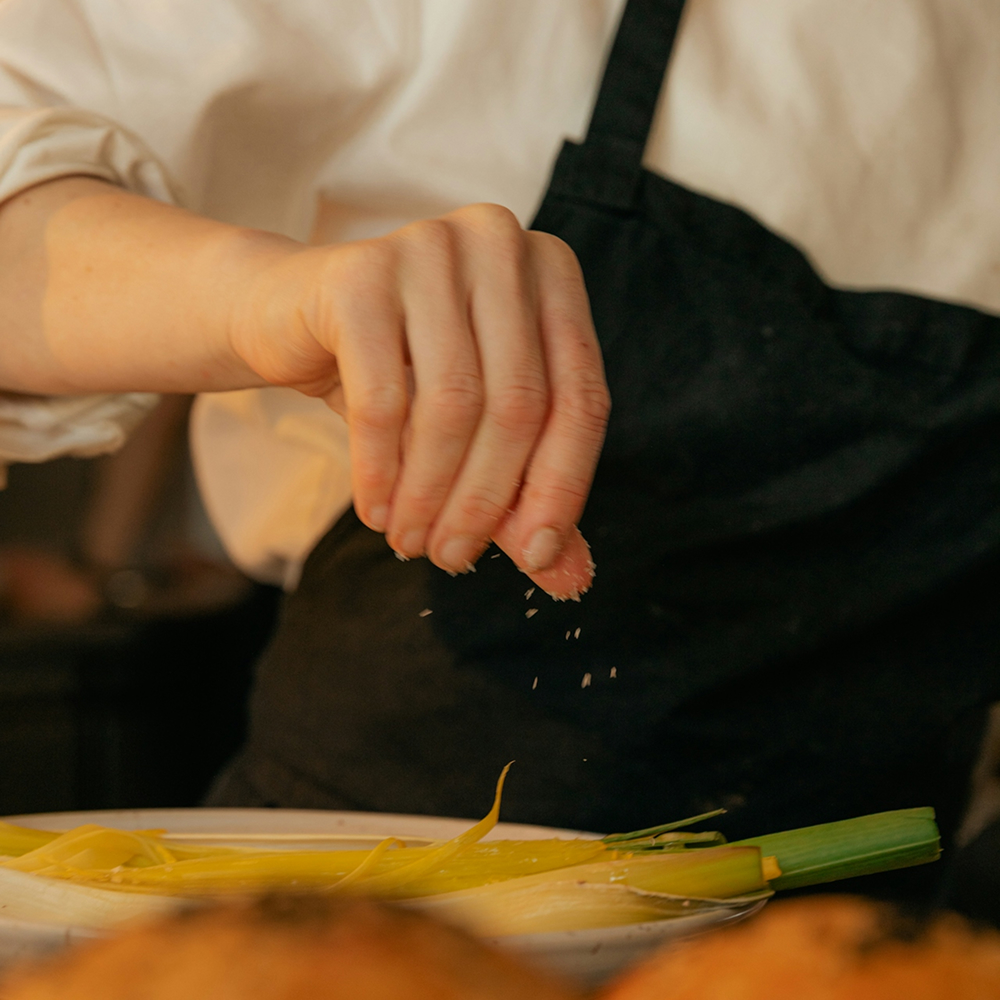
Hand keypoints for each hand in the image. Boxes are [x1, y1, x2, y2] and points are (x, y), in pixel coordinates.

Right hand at [229, 204, 608, 596]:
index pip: (581, 397)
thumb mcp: (474, 430)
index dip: (562, 488)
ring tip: (413, 541)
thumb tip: (571, 579)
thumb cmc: (398, 370)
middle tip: (454, 558)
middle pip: (519, 404)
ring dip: (432, 494)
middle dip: (486, 501)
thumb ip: (526, 495)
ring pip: (453, 405)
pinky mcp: (360, 273)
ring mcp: (430, 247)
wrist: (289, 318)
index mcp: (552, 272)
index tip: (536, 557)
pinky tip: (376, 511)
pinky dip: (381, 470)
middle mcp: (501, 244)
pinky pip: (382, 398)